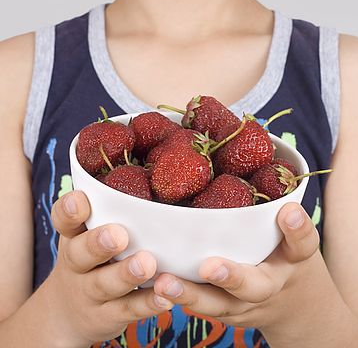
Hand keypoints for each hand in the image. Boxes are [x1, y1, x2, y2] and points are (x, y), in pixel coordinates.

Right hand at [47, 191, 172, 346]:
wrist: (67, 313)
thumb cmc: (90, 256)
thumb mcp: (86, 233)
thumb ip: (108, 209)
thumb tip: (148, 168)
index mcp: (73, 235)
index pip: (64, 220)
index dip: (69, 210)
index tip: (81, 200)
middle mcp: (76, 264)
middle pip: (80, 253)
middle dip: (98, 243)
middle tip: (119, 235)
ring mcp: (89, 293)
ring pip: (104, 284)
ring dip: (126, 274)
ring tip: (147, 264)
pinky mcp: (107, 315)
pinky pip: (128, 309)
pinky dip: (147, 304)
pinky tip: (166, 296)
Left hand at [153, 202, 319, 331]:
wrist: (289, 302)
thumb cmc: (284, 249)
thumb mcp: (293, 226)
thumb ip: (280, 198)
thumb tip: (270, 151)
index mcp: (294, 257)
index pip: (303, 243)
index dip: (297, 228)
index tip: (288, 211)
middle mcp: (270, 285)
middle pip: (254, 286)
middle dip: (232, 277)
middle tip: (209, 266)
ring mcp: (244, 305)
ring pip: (218, 305)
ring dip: (190, 295)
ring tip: (164, 283)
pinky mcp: (221, 312)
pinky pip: (200, 307)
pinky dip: (177, 298)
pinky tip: (152, 284)